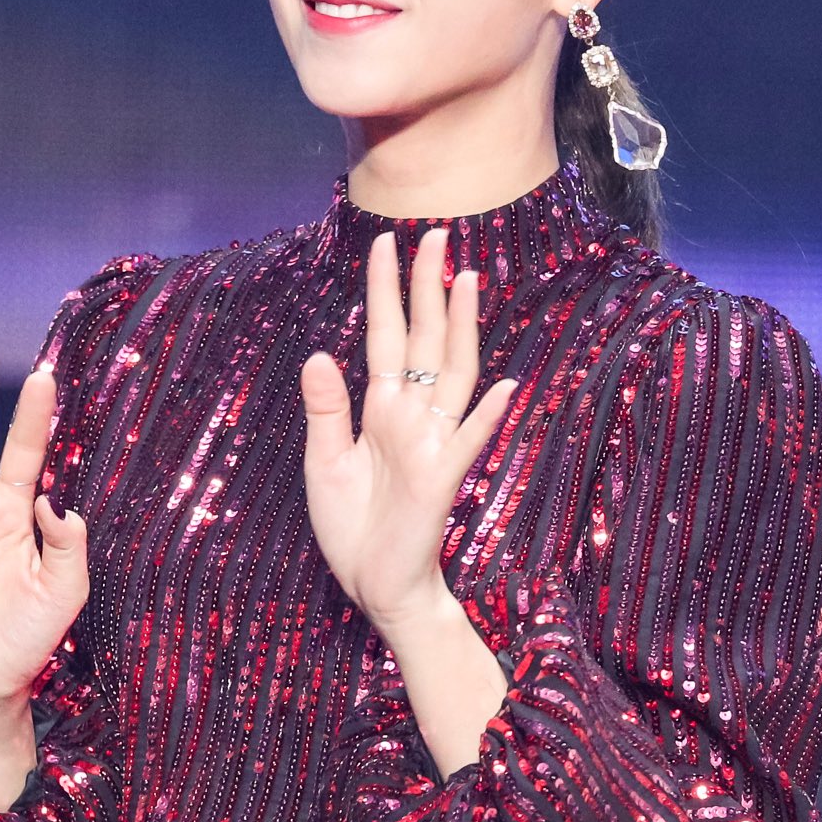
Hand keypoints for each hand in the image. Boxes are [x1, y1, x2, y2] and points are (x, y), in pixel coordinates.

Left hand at [301, 228, 517, 636]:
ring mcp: (431, 445)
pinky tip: (502, 388)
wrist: (375, 585)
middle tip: (436, 236)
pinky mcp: (441, 480)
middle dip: (428, 289)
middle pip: (424, 341)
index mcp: (381, 410)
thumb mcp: (324, 462)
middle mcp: (411, 417)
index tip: (385, 243)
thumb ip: (327, 409)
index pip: (386, 338)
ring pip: (451, 375)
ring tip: (466, 283)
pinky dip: (484, 417)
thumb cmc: (352, 526)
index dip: (386, 292)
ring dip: (459, 330)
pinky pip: (466, 443)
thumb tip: (319, 353)